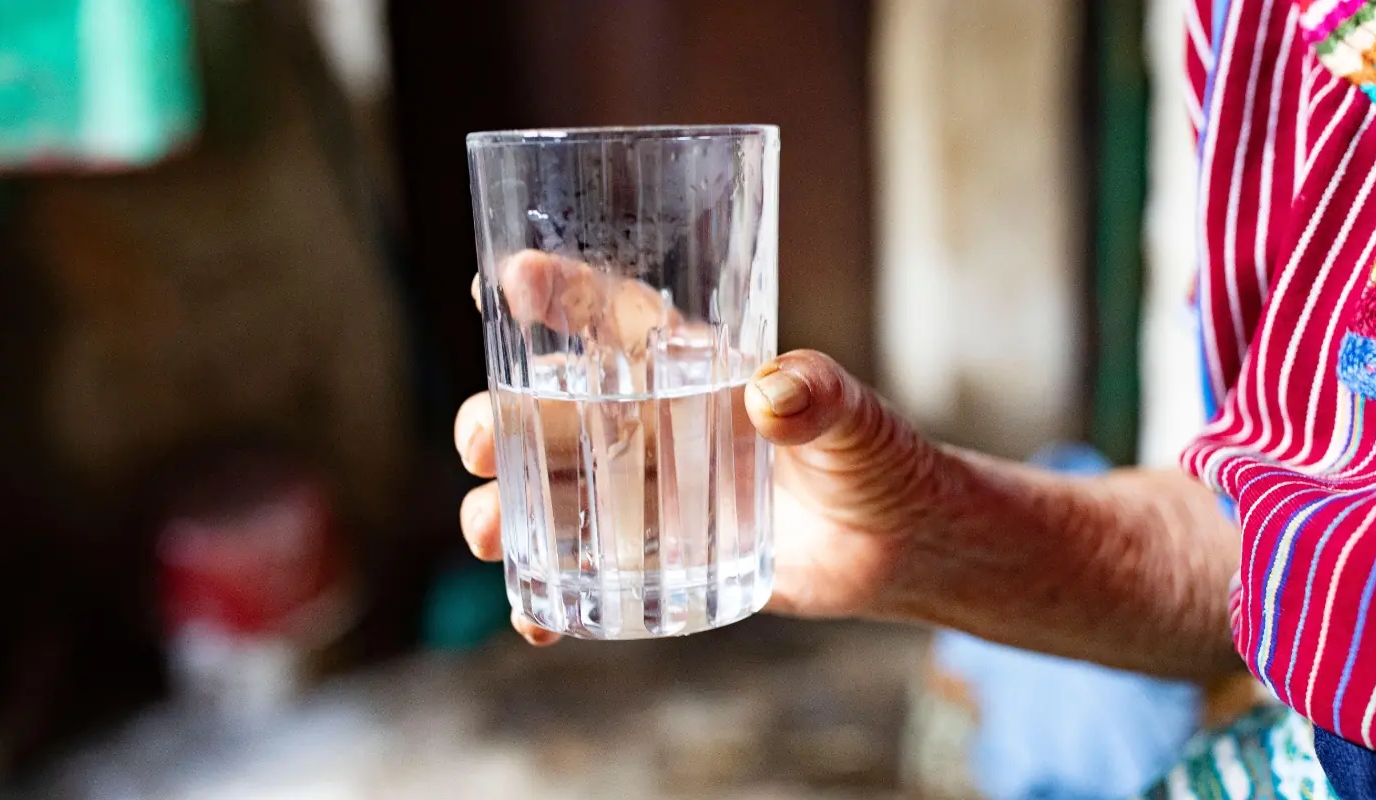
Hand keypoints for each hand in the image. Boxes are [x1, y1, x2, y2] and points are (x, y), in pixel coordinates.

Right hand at [455, 250, 964, 644]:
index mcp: (699, 371)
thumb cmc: (883, 463)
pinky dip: (556, 598)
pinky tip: (534, 619)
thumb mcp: (861, 423)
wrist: (900, 550)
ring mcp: (656, 495)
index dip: (564, 295)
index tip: (508, 279)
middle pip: (561, 411)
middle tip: (475, 438)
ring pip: (558, 492)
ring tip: (485, 532)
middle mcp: (662, 426)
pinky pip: (593, 574)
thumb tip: (772, 392)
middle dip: (504, 418)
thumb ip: (822, 399)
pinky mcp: (666, 559)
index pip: (619, 321)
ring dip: (508, 506)